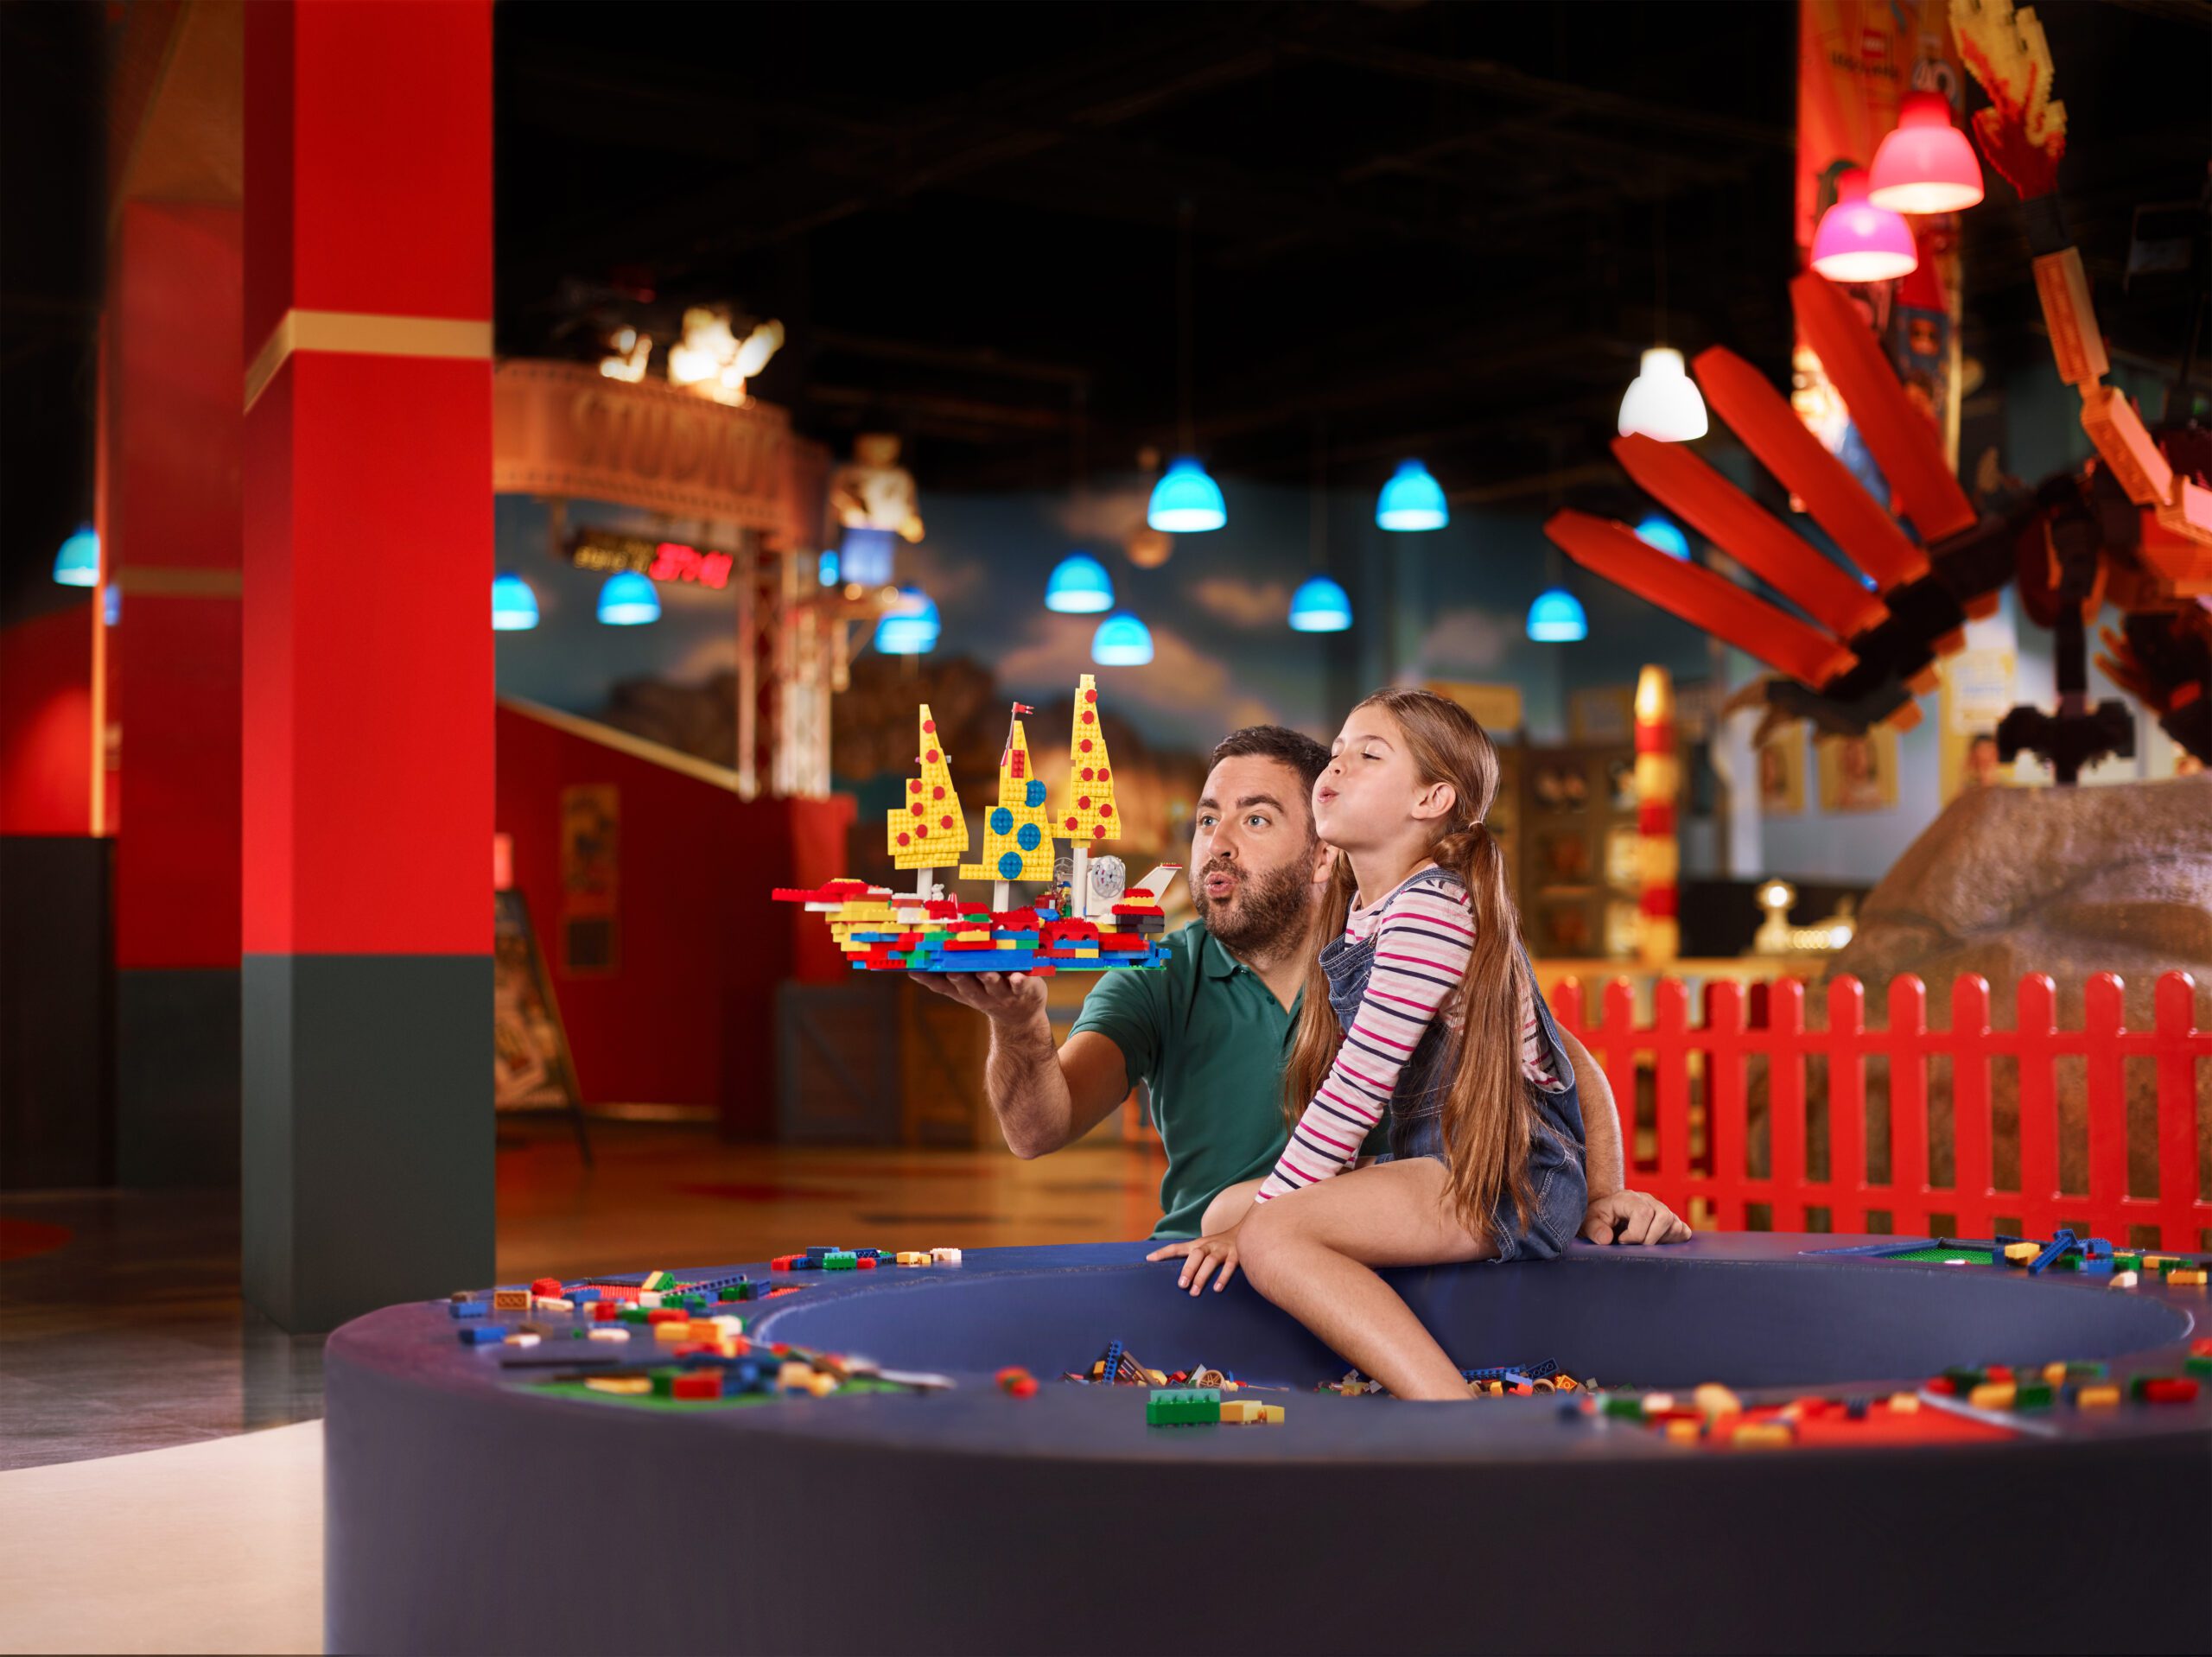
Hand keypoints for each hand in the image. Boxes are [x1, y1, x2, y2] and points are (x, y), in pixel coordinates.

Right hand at [908, 970, 1048, 1022]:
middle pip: (968, 988)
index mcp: (965, 992)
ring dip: (988, 980)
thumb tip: (921, 957)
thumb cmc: (989, 994)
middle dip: (960, 979)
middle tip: (952, 970)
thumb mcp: (967, 989)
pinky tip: (1017, 977)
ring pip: (994, 986)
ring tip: (985, 972)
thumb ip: (948, 976)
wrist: (1020, 1018)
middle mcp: (982, 995)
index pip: (943, 986)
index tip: (915, 969)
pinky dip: (1019, 982)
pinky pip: (1022, 986)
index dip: (929, 980)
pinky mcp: (1025, 990)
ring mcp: (1003, 994)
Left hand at [1145, 1229, 1242, 1294]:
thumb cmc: (1219, 1246)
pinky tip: (1217, 1288)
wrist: (1245, 1231)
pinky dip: (1223, 1277)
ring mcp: (1222, 1250)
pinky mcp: (1236, 1255)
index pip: (1177, 1247)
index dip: (1163, 1253)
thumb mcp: (1204, 1247)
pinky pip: (1229, 1266)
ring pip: (1210, 1261)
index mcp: (1198, 1244)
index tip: (1149, 1259)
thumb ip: (1191, 1258)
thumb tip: (1177, 1277)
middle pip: (1196, 1255)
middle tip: (1181, 1285)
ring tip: (1195, 1292)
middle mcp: (1209, 1246)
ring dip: (1202, 1276)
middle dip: (1188, 1269)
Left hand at [1579, 1188, 1692, 1245]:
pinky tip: (1657, 1245)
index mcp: (1628, 1199)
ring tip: (1643, 1244)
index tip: (1622, 1241)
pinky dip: (1674, 1241)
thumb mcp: (1589, 1222)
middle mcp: (1649, 1201)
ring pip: (1676, 1225)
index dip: (1635, 1233)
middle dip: (1651, 1239)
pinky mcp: (1670, 1221)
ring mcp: (1662, 1210)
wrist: (1604, 1214)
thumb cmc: (1597, 1218)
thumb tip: (1607, 1239)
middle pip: (1665, 1217)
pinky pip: (1683, 1231)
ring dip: (1662, 1241)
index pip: (1644, 1213)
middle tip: (1635, 1246)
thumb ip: (1594, 1229)